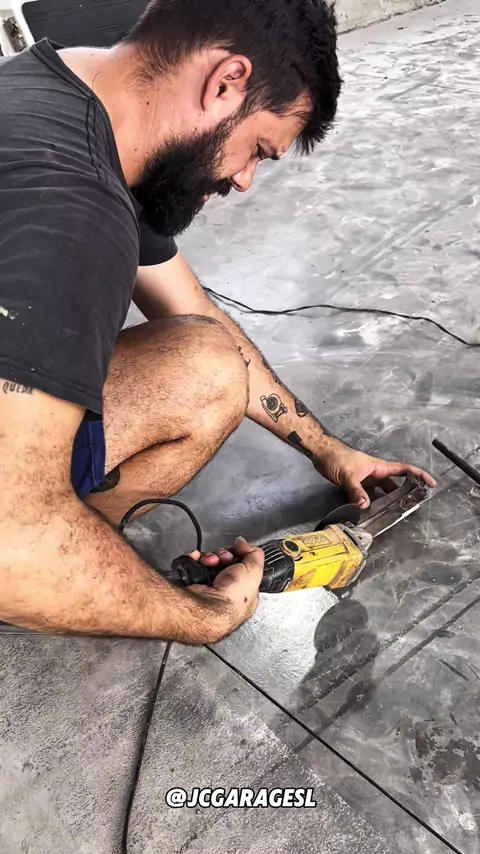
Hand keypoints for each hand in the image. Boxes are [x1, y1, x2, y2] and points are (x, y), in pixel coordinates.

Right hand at [187, 537, 263, 628]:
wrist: (206, 607)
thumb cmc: (232, 599)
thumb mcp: (254, 571)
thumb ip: (254, 553)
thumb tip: (243, 543)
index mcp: (243, 590)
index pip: (242, 566)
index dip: (239, 556)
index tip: (237, 551)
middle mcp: (225, 590)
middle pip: (224, 561)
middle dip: (223, 555)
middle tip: (223, 559)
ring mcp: (208, 588)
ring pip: (209, 561)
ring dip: (209, 557)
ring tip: (210, 562)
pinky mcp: (192, 584)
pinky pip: (193, 563)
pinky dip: (194, 558)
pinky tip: (198, 560)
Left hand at [314, 437, 436, 508]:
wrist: (322, 454)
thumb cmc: (338, 459)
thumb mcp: (349, 475)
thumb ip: (357, 491)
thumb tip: (365, 507)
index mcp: (380, 467)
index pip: (405, 470)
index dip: (420, 476)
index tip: (432, 484)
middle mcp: (376, 474)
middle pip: (395, 486)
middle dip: (404, 496)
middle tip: (411, 509)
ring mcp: (367, 480)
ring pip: (381, 494)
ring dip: (385, 504)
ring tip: (392, 517)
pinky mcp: (357, 486)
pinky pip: (368, 497)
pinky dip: (370, 505)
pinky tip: (370, 515)